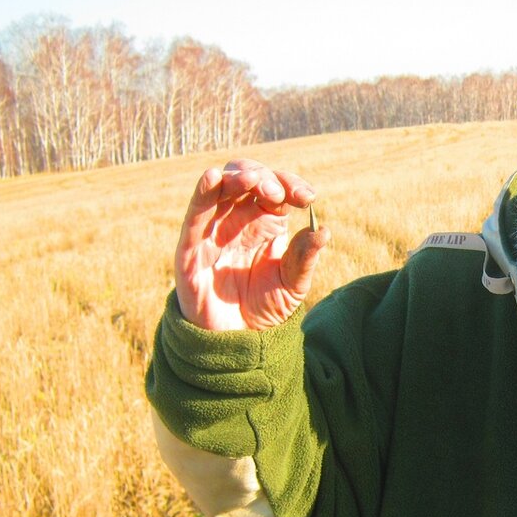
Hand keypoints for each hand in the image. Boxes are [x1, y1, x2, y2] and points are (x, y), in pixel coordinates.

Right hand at [175, 158, 327, 330]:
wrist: (236, 339)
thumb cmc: (264, 307)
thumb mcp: (293, 284)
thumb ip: (304, 257)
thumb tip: (323, 231)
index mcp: (267, 221)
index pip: (278, 188)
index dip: (292, 185)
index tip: (307, 198)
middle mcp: (240, 218)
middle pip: (249, 178)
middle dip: (266, 179)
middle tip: (279, 194)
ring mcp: (216, 227)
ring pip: (222, 186)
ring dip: (238, 177)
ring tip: (253, 180)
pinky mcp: (193, 243)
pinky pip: (196, 211)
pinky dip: (203, 191)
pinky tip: (213, 177)